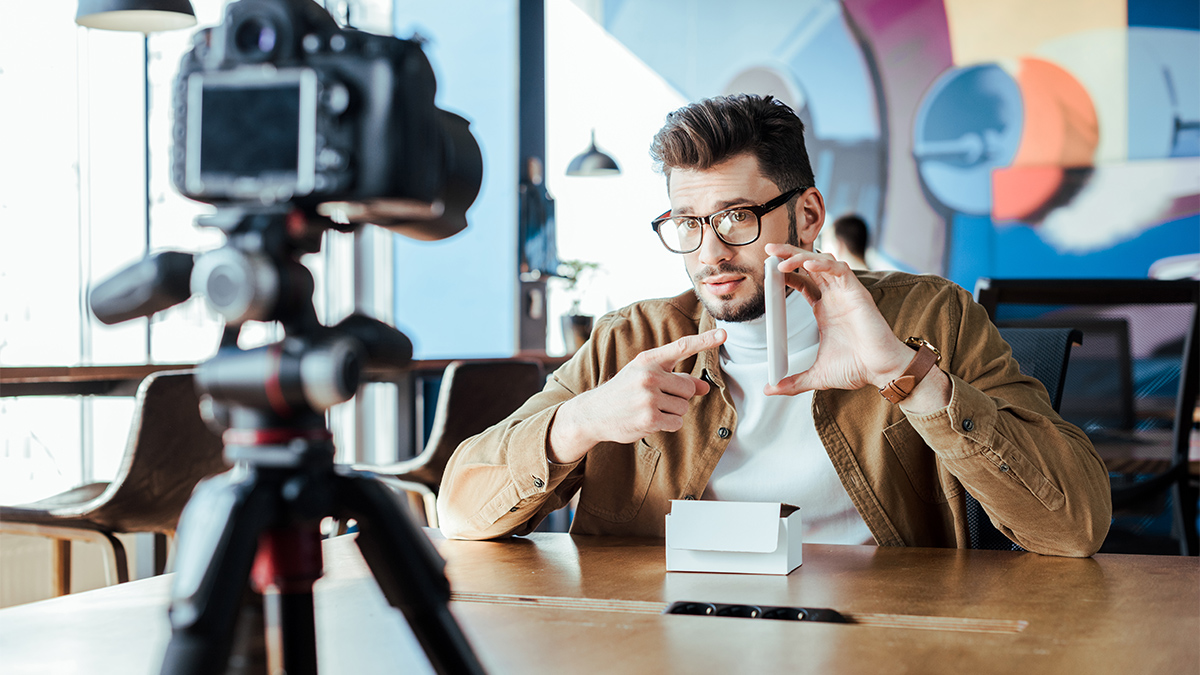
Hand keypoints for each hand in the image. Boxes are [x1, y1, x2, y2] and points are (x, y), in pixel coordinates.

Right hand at [548, 328, 725, 463]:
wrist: (593, 413)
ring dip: (673, 412)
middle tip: (657, 399)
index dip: (704, 341)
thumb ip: (677, 380)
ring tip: (650, 409)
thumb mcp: (646, 378)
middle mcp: (649, 376)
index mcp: (648, 360)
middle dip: (679, 396)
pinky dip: (668, 425)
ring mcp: (648, 398)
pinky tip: (650, 420)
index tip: (723, 334)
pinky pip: (677, 422)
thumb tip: (705, 387)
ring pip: (684, 406)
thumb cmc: (624, 392)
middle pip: (688, 387)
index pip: (681, 347)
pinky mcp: (649, 418)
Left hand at [762, 244, 917, 396]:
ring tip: (781, 260)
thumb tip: (770, 389)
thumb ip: (793, 382)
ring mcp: (845, 292)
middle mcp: (834, 297)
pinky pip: (839, 270)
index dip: (786, 274)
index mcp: (824, 309)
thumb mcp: (816, 376)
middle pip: (809, 265)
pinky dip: (823, 264)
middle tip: (769, 250)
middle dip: (789, 254)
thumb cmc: (857, 368)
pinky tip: (807, 265)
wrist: (881, 371)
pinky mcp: (857, 292)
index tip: (768, 272)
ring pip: (822, 262)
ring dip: (801, 256)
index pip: (802, 282)